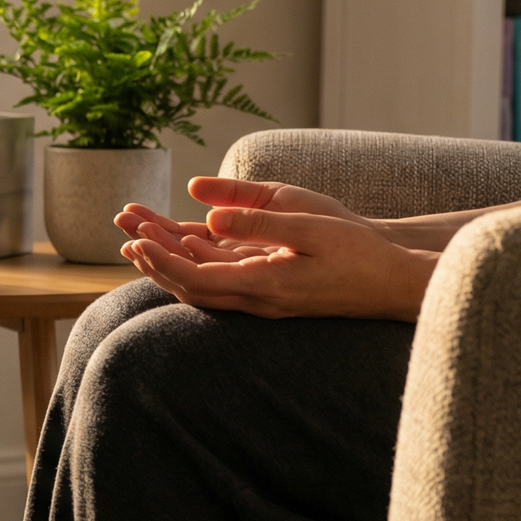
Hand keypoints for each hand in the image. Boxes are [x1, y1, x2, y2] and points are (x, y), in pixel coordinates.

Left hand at [120, 205, 436, 320]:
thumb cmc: (359, 253)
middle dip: (154, 262)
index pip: (195, 279)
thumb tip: (208, 220)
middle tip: (125, 235)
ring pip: (203, 286)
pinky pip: (223, 281)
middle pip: (190, 287)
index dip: (162, 260)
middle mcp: (258, 300)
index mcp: (264, 285)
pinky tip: (183, 245)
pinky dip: (196, 264)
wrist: (395, 284)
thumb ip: (258, 223)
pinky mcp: (272, 293)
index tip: (136, 238)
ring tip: (140, 238)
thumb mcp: (309, 227)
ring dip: (170, 263)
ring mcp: (264, 300)